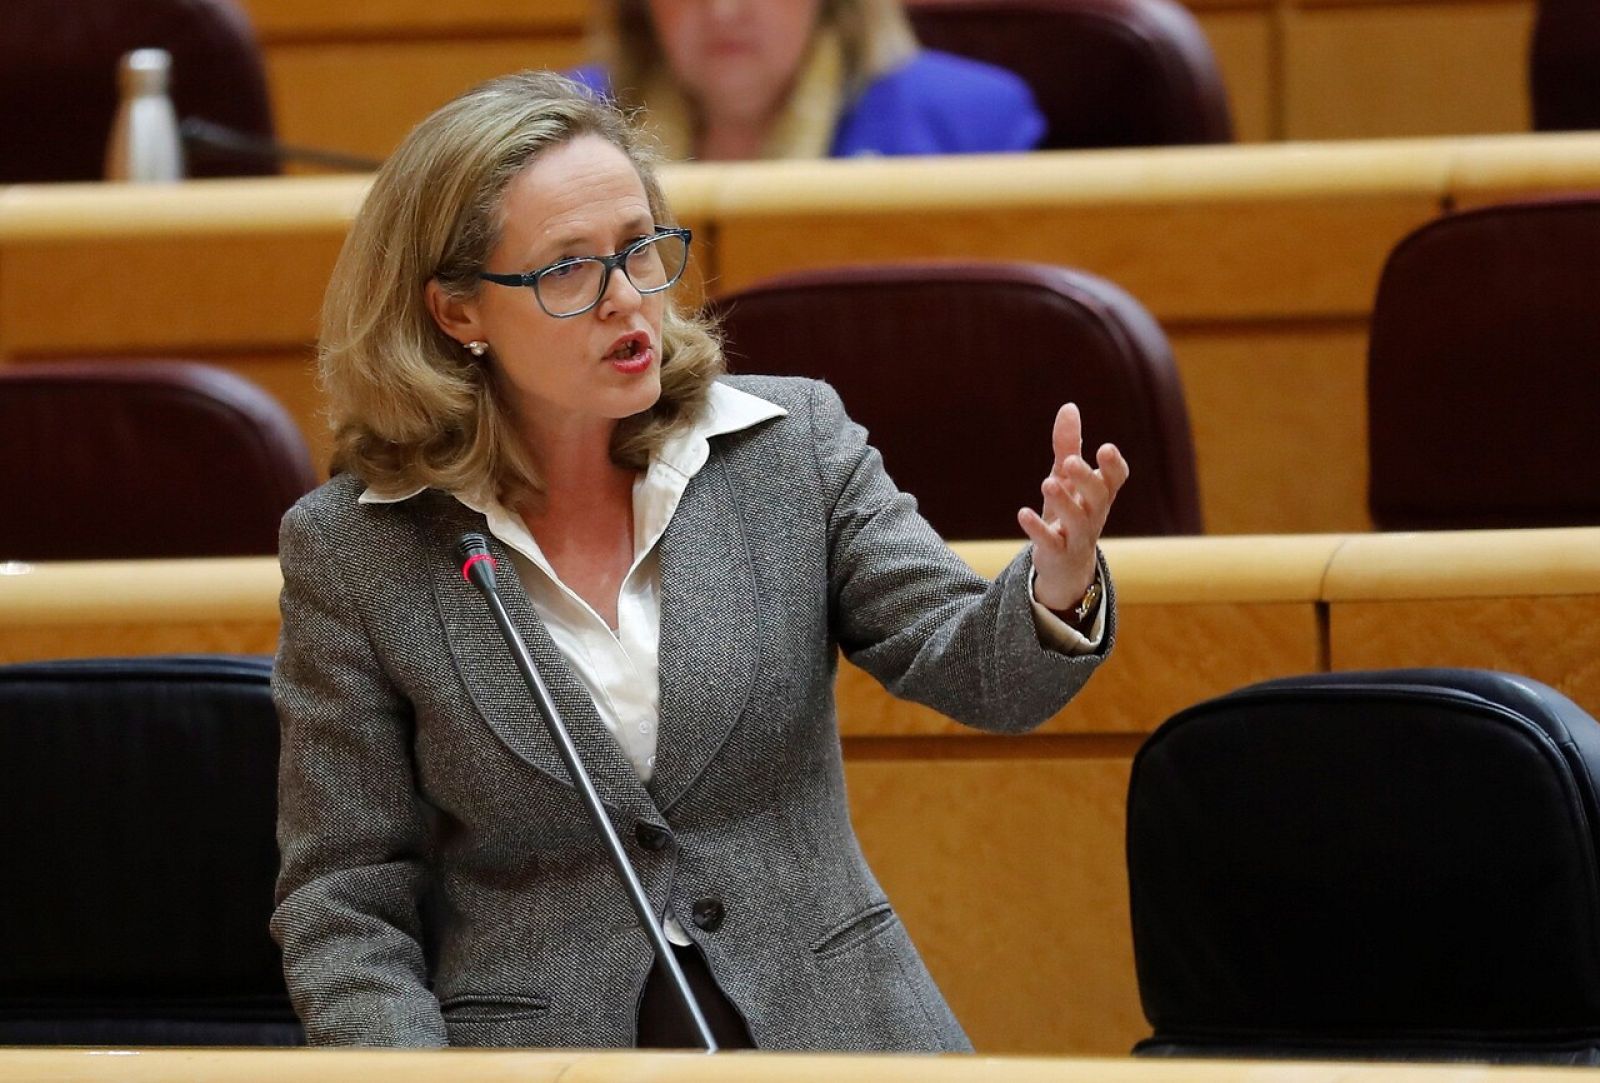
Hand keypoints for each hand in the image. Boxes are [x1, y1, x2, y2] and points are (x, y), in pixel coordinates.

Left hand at [1017, 403, 1129, 610]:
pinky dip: (1038, 529)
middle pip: (1099, 497)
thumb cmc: (1069, 513)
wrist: (1065, 565)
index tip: (1105, 448)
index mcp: (1099, 495)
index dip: (1113, 466)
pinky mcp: (1057, 553)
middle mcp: (1093, 515)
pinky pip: (1051, 543)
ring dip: (1064, 502)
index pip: (1116, 480)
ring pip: (1077, 521)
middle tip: (1071, 462)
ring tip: (1047, 483)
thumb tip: (1069, 407)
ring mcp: (1077, 536)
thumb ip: (1067, 445)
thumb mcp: (1066, 479)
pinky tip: (1023, 513)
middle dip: (1087, 479)